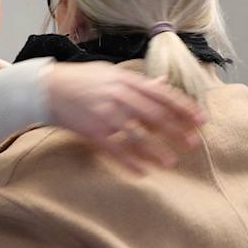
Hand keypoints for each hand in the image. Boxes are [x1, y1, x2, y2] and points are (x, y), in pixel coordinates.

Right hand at [44, 62, 204, 175]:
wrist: (47, 88)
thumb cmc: (82, 80)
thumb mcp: (111, 74)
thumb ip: (137, 82)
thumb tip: (162, 84)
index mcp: (126, 80)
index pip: (162, 95)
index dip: (183, 108)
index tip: (201, 120)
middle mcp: (119, 96)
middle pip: (154, 115)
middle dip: (176, 130)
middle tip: (193, 143)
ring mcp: (105, 114)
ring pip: (136, 135)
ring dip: (155, 150)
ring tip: (171, 162)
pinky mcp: (92, 131)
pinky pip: (114, 150)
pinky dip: (129, 162)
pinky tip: (142, 173)